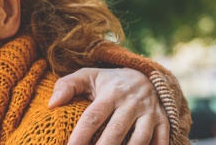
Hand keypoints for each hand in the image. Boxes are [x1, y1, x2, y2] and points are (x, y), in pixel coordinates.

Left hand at [49, 68, 168, 144]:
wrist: (146, 76)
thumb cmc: (109, 82)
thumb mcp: (88, 76)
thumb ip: (67, 86)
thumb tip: (51, 104)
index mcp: (111, 93)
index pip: (93, 117)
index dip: (80, 136)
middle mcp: (131, 102)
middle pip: (116, 132)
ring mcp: (149, 113)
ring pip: (140, 139)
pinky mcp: (163, 121)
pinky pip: (161, 141)